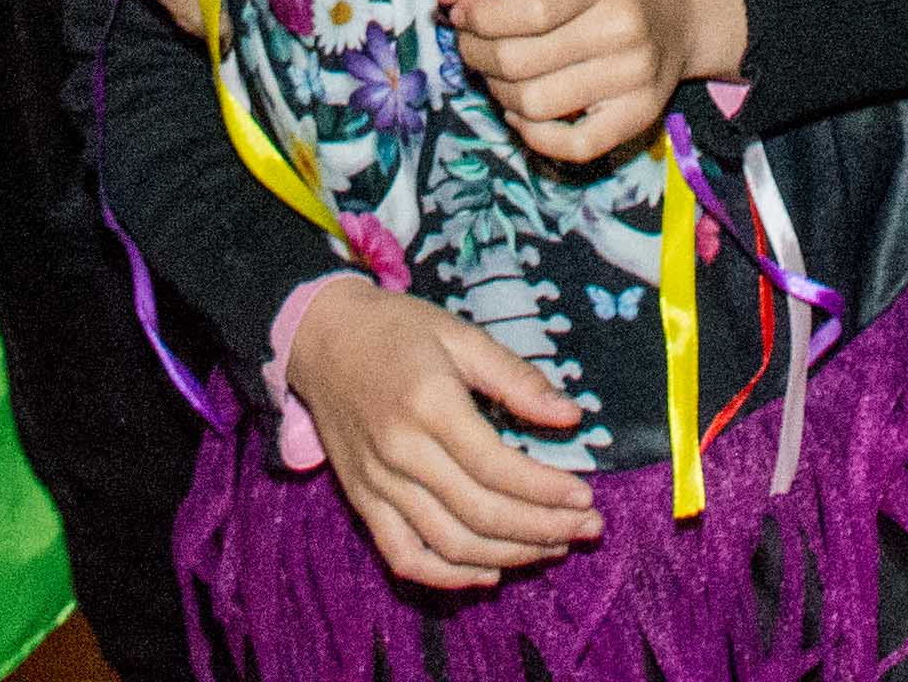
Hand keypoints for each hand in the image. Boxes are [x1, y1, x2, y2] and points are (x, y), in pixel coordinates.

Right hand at [282, 278, 602, 587]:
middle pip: (480, 513)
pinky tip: (489, 571)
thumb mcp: (460, 335)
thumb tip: (570, 417)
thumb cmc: (396, 330)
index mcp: (428, 404)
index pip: (497, 467)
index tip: (585, 497)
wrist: (320, 337)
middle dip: (543, 528)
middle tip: (587, 526)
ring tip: (553, 547)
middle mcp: (400, 451)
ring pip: (450, 543)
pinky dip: (448, 576)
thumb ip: (516, 377)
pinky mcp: (362, 501)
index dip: (546, 491)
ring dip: (510, 555)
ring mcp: (377, 483)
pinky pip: (404, 556)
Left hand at [433, 0, 743, 164]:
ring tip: (497, 71)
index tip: (460, 13)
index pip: (527, 10)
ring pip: (536, 105)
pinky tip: (522, 110)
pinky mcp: (640, 116)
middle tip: (471, 42)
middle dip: (476, 54)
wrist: (679, 7)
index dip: (478, 17)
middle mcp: (625, 27)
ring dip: (497, 92)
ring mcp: (636, 77)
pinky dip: (534, 134)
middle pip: (522, 62)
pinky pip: (574, 146)